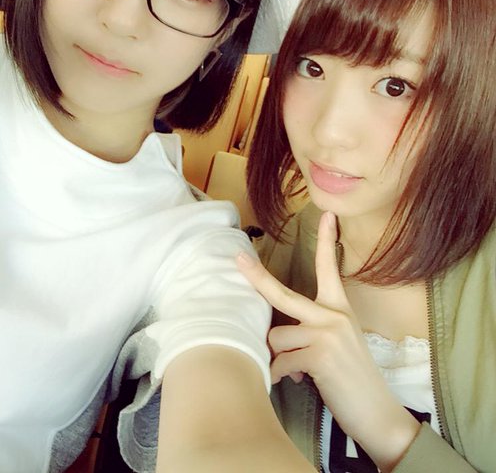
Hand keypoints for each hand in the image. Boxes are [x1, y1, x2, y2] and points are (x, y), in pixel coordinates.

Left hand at [237, 212, 419, 469]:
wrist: (377, 411)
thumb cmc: (352, 377)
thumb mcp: (336, 345)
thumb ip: (309, 332)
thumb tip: (274, 341)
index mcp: (339, 308)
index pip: (330, 267)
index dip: (326, 240)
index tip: (327, 214)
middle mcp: (333, 314)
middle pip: (282, 294)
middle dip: (256, 278)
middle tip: (237, 259)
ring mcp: (327, 333)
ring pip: (276, 338)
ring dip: (278, 358)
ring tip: (297, 370)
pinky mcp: (320, 354)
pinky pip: (280, 362)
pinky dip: (280, 376)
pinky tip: (298, 381)